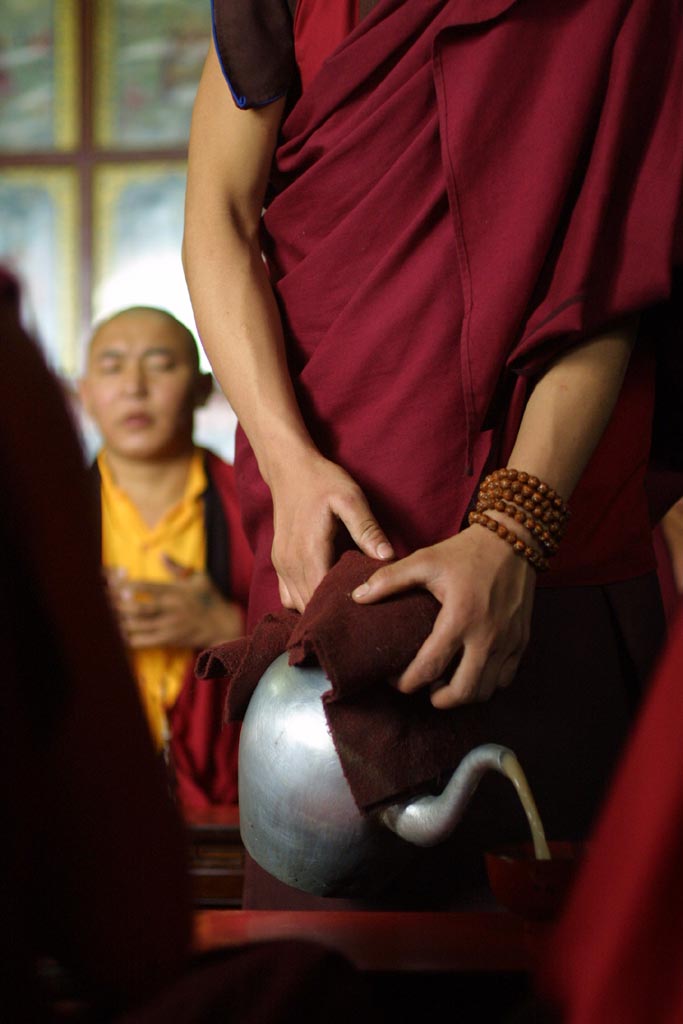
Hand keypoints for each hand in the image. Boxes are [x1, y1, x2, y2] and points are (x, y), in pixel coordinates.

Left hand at [105, 557, 244, 649]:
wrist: (224, 625)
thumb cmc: (210, 599)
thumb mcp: (199, 578)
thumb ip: (178, 568)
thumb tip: (161, 555)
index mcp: (175, 591)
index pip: (145, 586)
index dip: (125, 585)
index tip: (111, 583)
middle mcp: (170, 608)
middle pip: (137, 606)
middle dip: (116, 604)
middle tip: (100, 601)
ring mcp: (169, 626)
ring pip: (137, 624)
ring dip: (118, 621)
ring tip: (103, 617)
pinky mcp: (168, 640)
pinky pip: (143, 641)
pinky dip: (127, 639)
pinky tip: (115, 635)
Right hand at [268, 451, 393, 611]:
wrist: (289, 468)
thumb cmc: (322, 481)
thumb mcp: (350, 499)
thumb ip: (367, 530)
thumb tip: (388, 557)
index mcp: (310, 552)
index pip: (323, 597)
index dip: (344, 609)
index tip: (367, 611)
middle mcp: (291, 563)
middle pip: (310, 607)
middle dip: (333, 613)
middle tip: (361, 615)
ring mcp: (281, 565)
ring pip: (298, 605)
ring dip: (318, 609)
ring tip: (346, 608)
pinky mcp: (279, 562)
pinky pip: (288, 596)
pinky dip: (304, 602)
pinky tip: (324, 596)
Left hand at [352, 525, 536, 707]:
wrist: (514, 539)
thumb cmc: (466, 551)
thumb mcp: (425, 560)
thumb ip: (389, 580)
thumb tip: (357, 597)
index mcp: (460, 618)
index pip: (428, 668)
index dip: (406, 683)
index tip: (395, 680)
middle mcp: (486, 636)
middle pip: (461, 692)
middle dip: (438, 700)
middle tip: (425, 690)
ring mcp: (508, 642)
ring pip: (486, 691)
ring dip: (463, 694)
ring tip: (446, 684)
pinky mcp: (522, 641)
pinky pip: (505, 679)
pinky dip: (486, 683)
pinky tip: (471, 671)